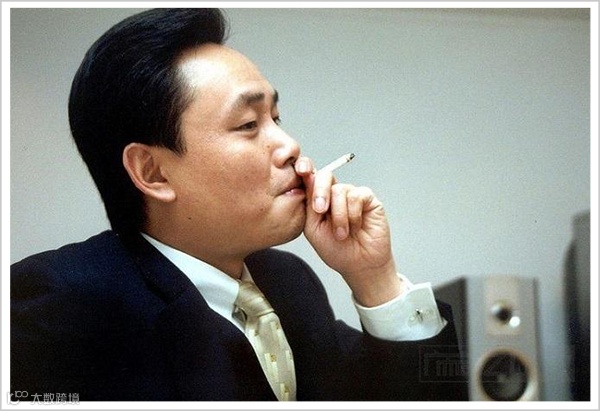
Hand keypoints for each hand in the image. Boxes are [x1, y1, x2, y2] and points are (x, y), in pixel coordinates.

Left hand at [294, 157, 402, 306]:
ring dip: (339, 216)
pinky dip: (353, 215)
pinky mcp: (368, 199)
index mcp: (317, 199)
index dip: (305, 169)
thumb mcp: (313, 229)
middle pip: (325, 176)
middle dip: (320, 191)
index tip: (301, 170)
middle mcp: (334, 193)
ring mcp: (351, 194)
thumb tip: (309, 179)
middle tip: (320, 210)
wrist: (359, 265)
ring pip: (340, 190)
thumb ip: (309, 205)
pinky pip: (357, 196)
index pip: (310, 177)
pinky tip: (355, 227)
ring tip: (342, 234)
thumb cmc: (335, 250)